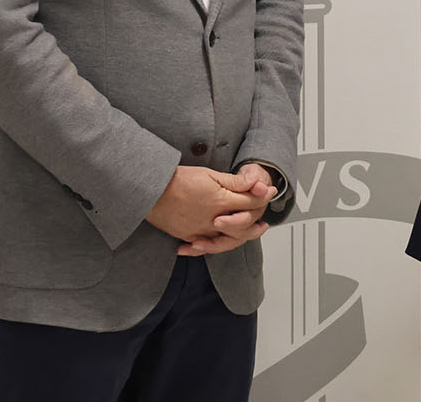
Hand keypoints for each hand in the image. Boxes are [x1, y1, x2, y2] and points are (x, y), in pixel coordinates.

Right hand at [145, 165, 271, 251]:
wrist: (151, 190)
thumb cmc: (178, 179)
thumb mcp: (210, 174)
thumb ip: (234, 182)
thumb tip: (255, 183)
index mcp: (220, 201)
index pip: (249, 202)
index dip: (262, 197)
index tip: (269, 192)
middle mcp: (213, 219)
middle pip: (242, 225)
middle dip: (256, 221)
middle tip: (264, 220)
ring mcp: (200, 230)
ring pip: (227, 239)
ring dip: (242, 237)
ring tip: (252, 232)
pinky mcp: (188, 235)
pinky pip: (206, 245)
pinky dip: (215, 245)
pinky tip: (221, 243)